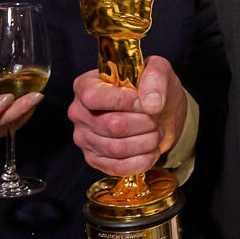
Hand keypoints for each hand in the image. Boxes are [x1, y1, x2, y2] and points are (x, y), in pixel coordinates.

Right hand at [69, 55, 186, 175]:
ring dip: (146, 142)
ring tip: (156, 132)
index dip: (123, 102)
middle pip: (110, 125)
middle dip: (143, 123)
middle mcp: (79, 113)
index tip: (146, 103)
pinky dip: (142, 160)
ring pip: (117, 149)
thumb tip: (150, 103)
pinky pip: (119, 167)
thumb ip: (154, 78)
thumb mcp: (158, 70)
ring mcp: (85, 139)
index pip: (94, 97)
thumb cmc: (151, 89)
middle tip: (156, 118)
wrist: (160, 113)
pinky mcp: (95, 160)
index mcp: (85, 85)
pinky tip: (151, 149)